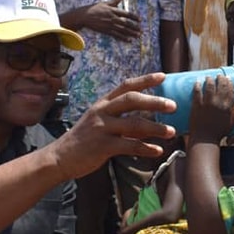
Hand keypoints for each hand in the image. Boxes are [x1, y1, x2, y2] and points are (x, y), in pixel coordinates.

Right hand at [50, 72, 175, 179]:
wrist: (60, 158)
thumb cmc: (84, 140)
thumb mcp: (100, 123)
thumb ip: (122, 120)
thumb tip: (149, 121)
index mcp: (103, 104)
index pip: (126, 86)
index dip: (145, 80)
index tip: (163, 76)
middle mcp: (102, 112)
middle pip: (132, 100)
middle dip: (155, 101)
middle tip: (173, 106)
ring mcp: (102, 128)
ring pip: (134, 124)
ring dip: (156, 128)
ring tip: (172, 132)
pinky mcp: (102, 146)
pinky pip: (129, 146)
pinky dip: (145, 148)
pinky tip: (157, 151)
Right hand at [78, 0, 141, 41]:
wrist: (85, 16)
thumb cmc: (94, 8)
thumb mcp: (105, 3)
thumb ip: (114, 1)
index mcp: (113, 10)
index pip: (126, 14)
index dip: (134, 17)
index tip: (140, 19)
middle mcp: (113, 18)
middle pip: (126, 23)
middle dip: (134, 27)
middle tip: (141, 30)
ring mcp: (110, 25)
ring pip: (123, 30)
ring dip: (131, 33)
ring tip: (138, 35)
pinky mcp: (106, 31)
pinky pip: (116, 35)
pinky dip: (123, 38)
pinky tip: (129, 40)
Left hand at [188, 75, 233, 142]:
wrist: (205, 141)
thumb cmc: (218, 133)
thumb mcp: (232, 124)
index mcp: (228, 108)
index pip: (231, 90)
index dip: (229, 82)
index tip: (227, 78)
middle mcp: (219, 104)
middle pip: (221, 86)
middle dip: (220, 78)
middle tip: (218, 76)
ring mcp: (207, 104)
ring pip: (209, 86)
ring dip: (209, 79)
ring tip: (208, 77)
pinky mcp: (197, 106)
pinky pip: (197, 92)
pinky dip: (197, 85)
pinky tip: (197, 82)